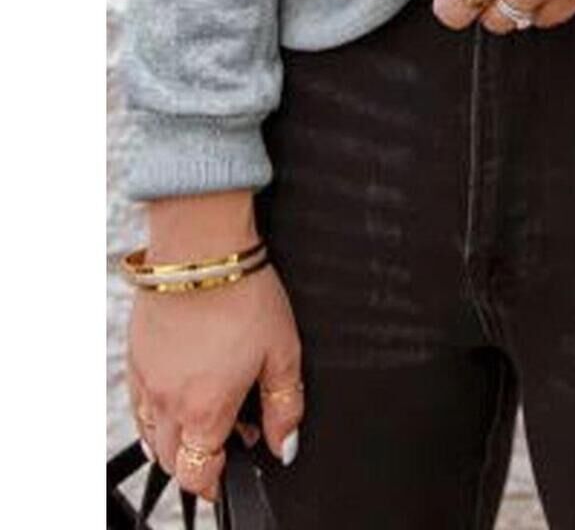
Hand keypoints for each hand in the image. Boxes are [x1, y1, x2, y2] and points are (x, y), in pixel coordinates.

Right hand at [127, 205, 304, 503]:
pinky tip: (179, 386)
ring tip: (204, 413)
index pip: (198, 474)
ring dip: (174, 438)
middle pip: (171, 461)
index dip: (217, 481)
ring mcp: (146, 380)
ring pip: (150, 435)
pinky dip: (156, 409)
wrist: (201, 247)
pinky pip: (138, 402)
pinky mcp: (134, 356)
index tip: (231, 470)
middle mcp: (167, 403)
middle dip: (197, 461)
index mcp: (205, 410)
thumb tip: (286, 444)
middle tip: (227, 438)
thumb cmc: (243, 293)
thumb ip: (285, 405)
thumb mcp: (283, 351)